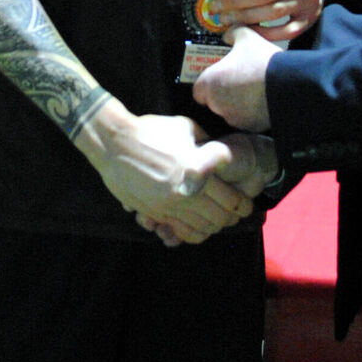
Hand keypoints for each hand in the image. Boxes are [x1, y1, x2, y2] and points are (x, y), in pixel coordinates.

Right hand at [75, 106, 254, 245]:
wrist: (113, 144)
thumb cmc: (151, 131)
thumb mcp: (186, 129)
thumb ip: (207, 144)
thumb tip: (220, 155)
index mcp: (196, 172)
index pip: (230, 199)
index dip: (243, 204)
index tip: (247, 204)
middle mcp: (184, 194)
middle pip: (218, 218)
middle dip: (231, 218)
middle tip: (236, 215)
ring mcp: (168, 206)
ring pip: (200, 228)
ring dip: (213, 227)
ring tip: (218, 222)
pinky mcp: (153, 212)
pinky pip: (179, 231)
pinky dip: (191, 233)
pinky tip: (197, 227)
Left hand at [193, 26, 278, 130]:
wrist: (289, 84)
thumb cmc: (263, 62)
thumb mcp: (247, 37)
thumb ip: (233, 34)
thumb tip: (229, 35)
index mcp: (209, 83)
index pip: (199, 90)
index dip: (209, 83)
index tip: (220, 77)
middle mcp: (217, 105)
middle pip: (214, 102)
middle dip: (224, 93)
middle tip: (239, 80)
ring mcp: (234, 118)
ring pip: (230, 112)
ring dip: (237, 103)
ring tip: (253, 89)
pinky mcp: (250, 127)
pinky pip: (247, 120)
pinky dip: (252, 113)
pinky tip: (262, 99)